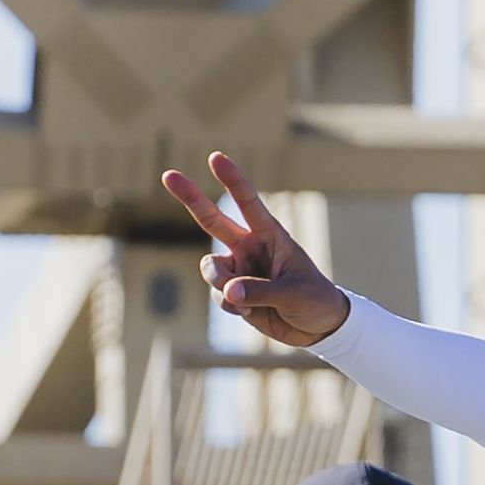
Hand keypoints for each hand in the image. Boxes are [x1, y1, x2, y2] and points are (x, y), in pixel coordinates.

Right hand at [157, 155, 352, 351]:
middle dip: (190, 196)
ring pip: (212, 270)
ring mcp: (239, 269)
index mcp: (270, 235)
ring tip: (247, 300)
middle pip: (211, 219)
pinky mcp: (233, 292)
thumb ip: (260, 291)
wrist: (317, 326)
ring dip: (222, 285)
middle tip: (167, 174)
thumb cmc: (314, 300)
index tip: (215, 157)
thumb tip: (228, 292)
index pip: (247, 202)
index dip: (232, 179)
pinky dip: (231, 305)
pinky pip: (218, 295)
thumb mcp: (293, 294)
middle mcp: (249, 247)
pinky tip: (251, 311)